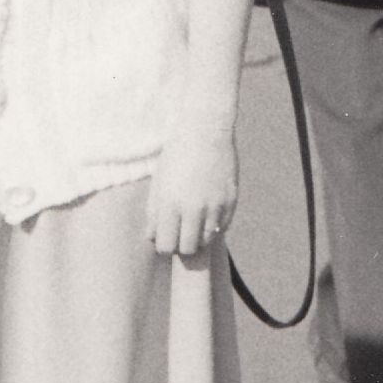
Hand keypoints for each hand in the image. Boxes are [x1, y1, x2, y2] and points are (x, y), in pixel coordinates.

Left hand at [148, 116, 239, 256]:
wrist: (203, 133)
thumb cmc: (175, 158)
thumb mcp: (158, 183)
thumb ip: (154, 213)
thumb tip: (152, 238)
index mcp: (169, 203)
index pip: (166, 245)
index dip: (164, 246)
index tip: (164, 239)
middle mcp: (193, 208)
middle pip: (188, 249)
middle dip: (181, 246)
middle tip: (179, 235)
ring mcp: (214, 206)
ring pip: (206, 241)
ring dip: (198, 238)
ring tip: (192, 224)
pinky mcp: (231, 202)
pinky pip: (222, 228)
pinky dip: (214, 227)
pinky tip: (206, 214)